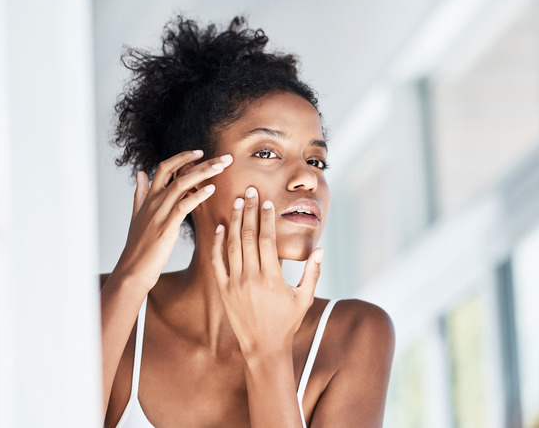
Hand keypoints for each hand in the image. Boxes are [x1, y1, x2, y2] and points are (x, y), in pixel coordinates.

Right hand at [112, 150, 231, 290]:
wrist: (132, 270)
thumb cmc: (138, 246)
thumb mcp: (137, 216)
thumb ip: (140, 194)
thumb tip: (140, 173)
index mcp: (149, 198)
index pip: (165, 167)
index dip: (182, 157)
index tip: (200, 152)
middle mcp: (154, 201)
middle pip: (177, 172)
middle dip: (202, 162)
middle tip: (224, 157)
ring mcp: (159, 213)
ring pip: (182, 184)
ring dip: (204, 173)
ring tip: (222, 167)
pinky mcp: (166, 227)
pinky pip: (183, 206)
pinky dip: (198, 196)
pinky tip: (212, 190)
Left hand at [211, 186, 322, 356]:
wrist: (263, 347)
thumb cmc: (287, 322)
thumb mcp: (304, 298)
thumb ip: (313, 273)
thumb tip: (320, 250)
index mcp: (271, 277)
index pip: (266, 239)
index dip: (265, 218)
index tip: (266, 201)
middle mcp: (251, 277)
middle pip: (247, 235)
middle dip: (248, 210)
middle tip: (249, 191)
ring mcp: (234, 283)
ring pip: (231, 244)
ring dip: (233, 220)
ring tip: (236, 201)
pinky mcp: (223, 289)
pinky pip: (217, 261)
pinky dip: (217, 242)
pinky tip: (220, 227)